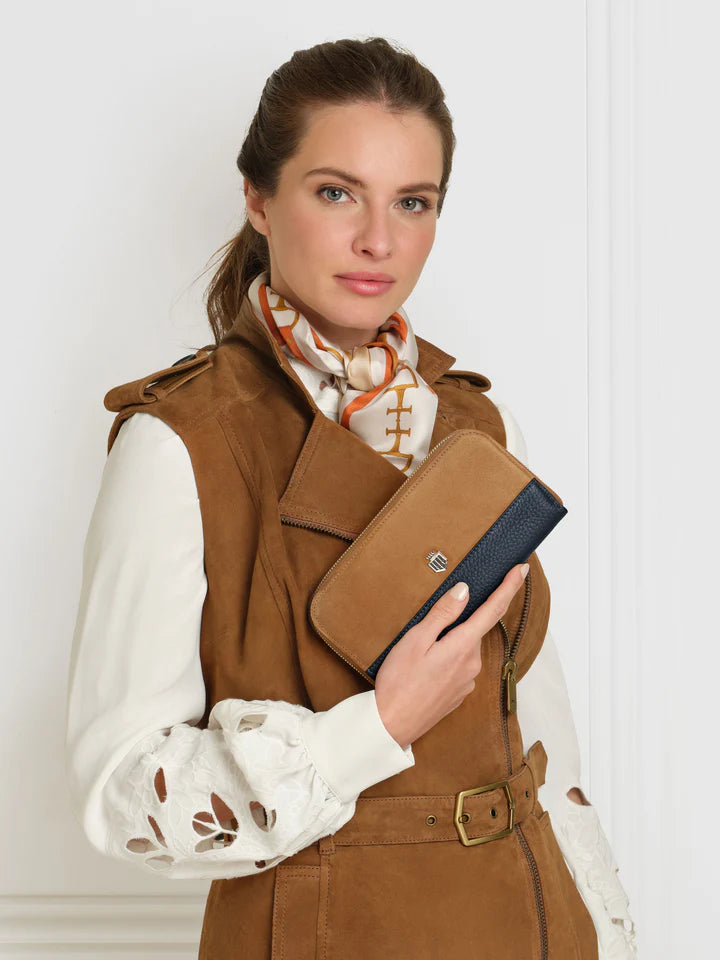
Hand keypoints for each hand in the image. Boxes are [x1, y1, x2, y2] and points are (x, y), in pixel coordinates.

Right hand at [375, 563, 528, 748]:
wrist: (392, 725)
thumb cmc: (398, 682)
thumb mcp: (415, 640)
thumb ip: (442, 614)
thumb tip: (464, 590)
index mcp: (462, 647)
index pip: (493, 610)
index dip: (509, 587)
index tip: (521, 569)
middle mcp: (472, 664)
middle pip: (474, 629)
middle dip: (461, 621)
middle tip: (437, 621)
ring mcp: (467, 681)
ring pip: (465, 648)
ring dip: (451, 642)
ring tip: (420, 652)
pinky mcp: (460, 692)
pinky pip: (459, 665)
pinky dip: (447, 659)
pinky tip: (426, 667)